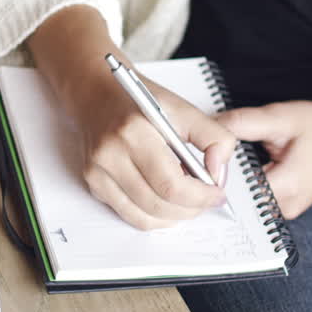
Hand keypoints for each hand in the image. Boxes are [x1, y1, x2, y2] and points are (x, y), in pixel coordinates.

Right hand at [68, 70, 237, 229]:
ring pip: (144, 217)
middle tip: (206, 200)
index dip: (200, 196)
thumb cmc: (137, 101)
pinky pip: (128, 215)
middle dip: (191, 209)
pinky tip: (165, 202)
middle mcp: (110, 154)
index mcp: (134, 131)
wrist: (96, 94)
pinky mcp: (93, 183)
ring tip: (187, 200)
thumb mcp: (182, 108)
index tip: (216, 194)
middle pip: (159, 205)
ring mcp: (98, 172)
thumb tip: (218, 173)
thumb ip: (213, 137)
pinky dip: (153, 216)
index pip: (171, 184)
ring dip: (174, 216)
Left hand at [215, 90, 311, 218]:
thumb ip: (241, 123)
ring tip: (225, 154)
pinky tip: (241, 163)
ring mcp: (284, 211)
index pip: (231, 190)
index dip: (211, 171)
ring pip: (241, 197)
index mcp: (285, 188)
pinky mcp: (283, 206)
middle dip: (219, 172)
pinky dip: (243, 180)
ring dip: (231, 176)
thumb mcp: (280, 117)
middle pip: (234, 196)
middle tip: (204, 150)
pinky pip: (252, 197)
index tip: (196, 155)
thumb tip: (205, 126)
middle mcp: (284, 208)